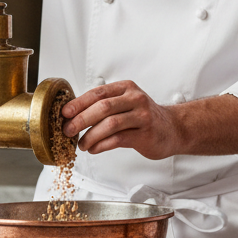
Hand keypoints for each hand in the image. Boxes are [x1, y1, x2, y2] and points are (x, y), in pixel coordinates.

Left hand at [62, 81, 179, 159]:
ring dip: (91, 136)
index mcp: (126, 88)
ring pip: (110, 124)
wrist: (173, 128)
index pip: (98, 93)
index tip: (64, 114)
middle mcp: (136, 98)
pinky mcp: (145, 133)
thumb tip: (73, 115)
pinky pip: (118, 139)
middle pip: (103, 107)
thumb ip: (105, 105)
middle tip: (68, 130)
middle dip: (81, 120)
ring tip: (82, 144)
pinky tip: (94, 149)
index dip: (78, 103)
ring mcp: (142, 116)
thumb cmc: (144, 117)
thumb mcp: (126, 103)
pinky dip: (102, 145)